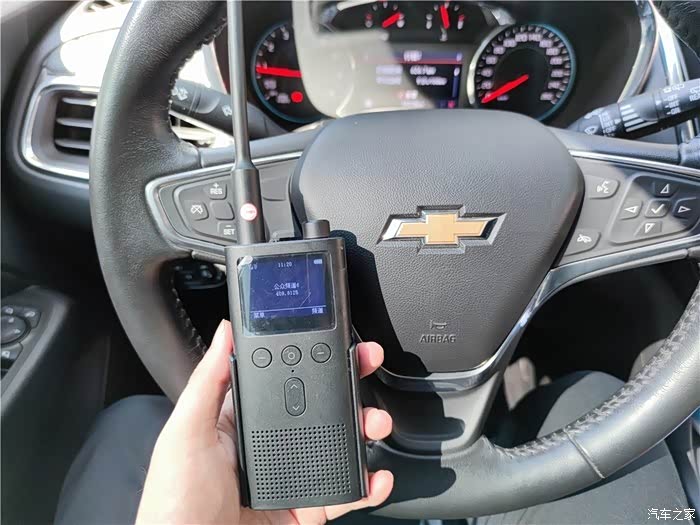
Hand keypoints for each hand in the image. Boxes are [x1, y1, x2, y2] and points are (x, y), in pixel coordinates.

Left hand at [136, 320, 392, 524]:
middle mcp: (269, 444)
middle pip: (318, 406)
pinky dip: (367, 485)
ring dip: (364, 428)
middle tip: (367, 364)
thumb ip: (207, 382)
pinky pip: (344, 492)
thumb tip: (223, 332)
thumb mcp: (185, 434)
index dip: (309, 356)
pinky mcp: (305, 509)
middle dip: (348, 384)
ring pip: (339, 444)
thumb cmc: (174, 503)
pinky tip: (376, 476)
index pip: (282, 378)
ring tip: (376, 421)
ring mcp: (291, 476)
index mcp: (240, 421)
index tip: (333, 339)